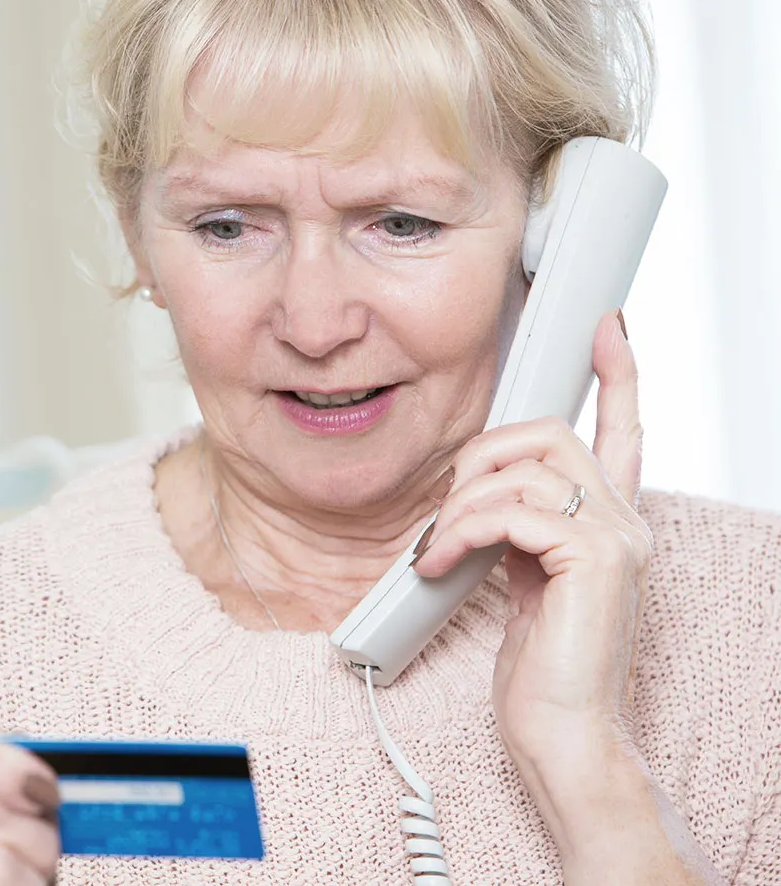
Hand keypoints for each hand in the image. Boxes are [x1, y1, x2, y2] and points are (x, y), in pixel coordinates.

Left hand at [411, 310, 651, 768]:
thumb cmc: (538, 667)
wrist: (561, 732)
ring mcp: (615, 539)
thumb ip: (520, 528)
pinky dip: (461, 531)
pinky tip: (441, 564)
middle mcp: (624, 522)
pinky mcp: (592, 561)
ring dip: (460, 506)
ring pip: (523, 469)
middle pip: (549, 432)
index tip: (606, 328)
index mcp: (609, 521)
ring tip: (437, 550)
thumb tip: (480, 490)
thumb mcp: (523, 577)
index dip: (618, 375)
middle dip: (481, 456)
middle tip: (449, 509)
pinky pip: (511, 511)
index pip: (624, 432)